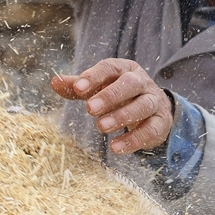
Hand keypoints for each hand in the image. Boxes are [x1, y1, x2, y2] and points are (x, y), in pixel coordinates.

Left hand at [51, 59, 173, 153]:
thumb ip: (77, 86)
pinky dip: (134, 139)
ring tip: (101, 126)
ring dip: (122, 116)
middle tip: (90, 109)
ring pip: (142, 106)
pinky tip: (116, 147)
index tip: (77, 88)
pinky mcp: (161, 123)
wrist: (153, 109)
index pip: (109, 68)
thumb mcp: (98, 87)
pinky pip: (151, 130)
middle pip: (130, 84)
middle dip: (110, 96)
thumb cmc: (119, 95)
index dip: (93, 77)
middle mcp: (142, 82)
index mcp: (124, 69)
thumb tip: (54, 82)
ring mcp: (154, 101)